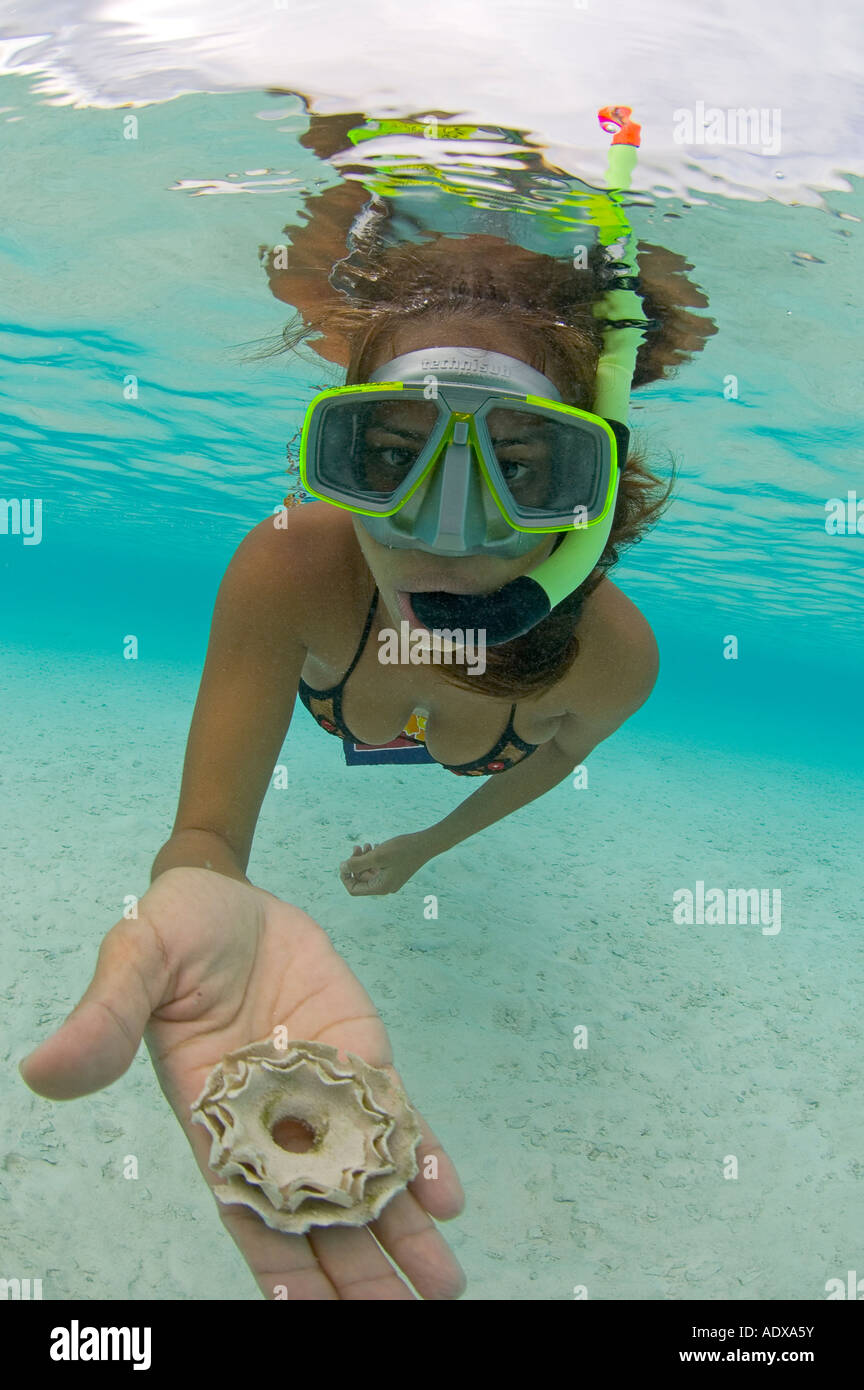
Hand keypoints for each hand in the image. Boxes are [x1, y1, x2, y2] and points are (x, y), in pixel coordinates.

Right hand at [19, 867, 464, 1299]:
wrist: (226, 890)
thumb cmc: (171, 930)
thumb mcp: (134, 962)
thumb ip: (105, 1019)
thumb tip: (40, 1073)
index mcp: (212, 1118)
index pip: (246, 1207)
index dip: (279, 1264)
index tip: (310, 1312)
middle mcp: (272, 1119)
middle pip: (317, 1210)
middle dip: (357, 1267)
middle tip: (406, 1315)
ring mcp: (320, 1090)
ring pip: (364, 1174)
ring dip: (403, 1227)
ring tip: (444, 1283)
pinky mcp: (358, 1054)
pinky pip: (394, 1114)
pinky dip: (420, 1154)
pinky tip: (447, 1195)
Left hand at [340, 833, 430, 895]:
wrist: (426, 844)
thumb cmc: (403, 849)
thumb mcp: (377, 856)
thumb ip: (357, 863)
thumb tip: (342, 868)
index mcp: (381, 887)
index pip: (354, 890)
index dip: (346, 876)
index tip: (345, 861)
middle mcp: (385, 887)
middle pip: (361, 879)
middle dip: (355, 863)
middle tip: (357, 847)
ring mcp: (390, 880)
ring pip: (368, 872)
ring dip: (363, 859)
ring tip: (366, 845)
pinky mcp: (394, 872)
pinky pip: (377, 868)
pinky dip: (372, 858)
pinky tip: (375, 846)